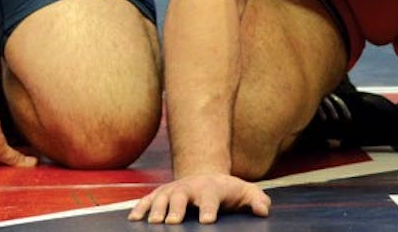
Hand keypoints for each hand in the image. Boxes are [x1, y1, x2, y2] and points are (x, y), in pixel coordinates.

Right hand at [128, 174, 270, 223]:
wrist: (205, 175)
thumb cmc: (227, 191)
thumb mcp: (244, 192)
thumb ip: (256, 199)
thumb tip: (263, 210)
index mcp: (211, 189)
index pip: (211, 199)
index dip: (209, 209)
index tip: (207, 221)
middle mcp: (190, 188)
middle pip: (181, 197)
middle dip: (177, 209)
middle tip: (172, 222)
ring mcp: (173, 190)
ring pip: (162, 197)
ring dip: (156, 209)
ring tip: (154, 223)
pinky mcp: (160, 194)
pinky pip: (147, 199)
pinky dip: (139, 207)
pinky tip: (133, 219)